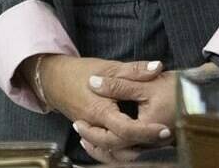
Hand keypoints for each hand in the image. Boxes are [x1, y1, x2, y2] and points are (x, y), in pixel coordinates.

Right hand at [22, 55, 169, 160]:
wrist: (53, 80)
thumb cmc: (80, 72)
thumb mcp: (108, 66)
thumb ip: (133, 69)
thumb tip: (157, 68)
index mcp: (100, 110)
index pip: (125, 129)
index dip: (146, 131)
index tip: (164, 129)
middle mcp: (94, 125)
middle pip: (120, 145)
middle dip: (144, 143)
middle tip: (165, 134)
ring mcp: (92, 131)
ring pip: (113, 151)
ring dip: (133, 149)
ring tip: (154, 140)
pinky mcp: (92, 132)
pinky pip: (106, 147)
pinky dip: (121, 149)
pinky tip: (136, 142)